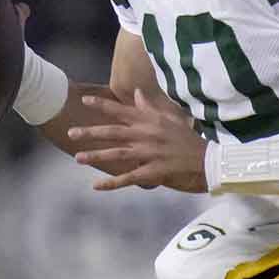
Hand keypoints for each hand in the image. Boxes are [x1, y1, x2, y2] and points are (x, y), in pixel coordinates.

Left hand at [66, 88, 207, 192]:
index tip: (84, 100)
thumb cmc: (186, 137)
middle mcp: (146, 135)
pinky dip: (112, 183)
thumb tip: (135, 92)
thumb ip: (149, 106)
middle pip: (114, 133)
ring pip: (118, 154)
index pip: (122, 110)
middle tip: (71, 133)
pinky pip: (129, 178)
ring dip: (97, 156)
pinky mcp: (153, 171)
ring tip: (77, 158)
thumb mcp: (169, 117)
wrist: (207, 159)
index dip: (103, 105)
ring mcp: (149, 154)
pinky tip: (96, 186)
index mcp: (149, 121)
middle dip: (91, 132)